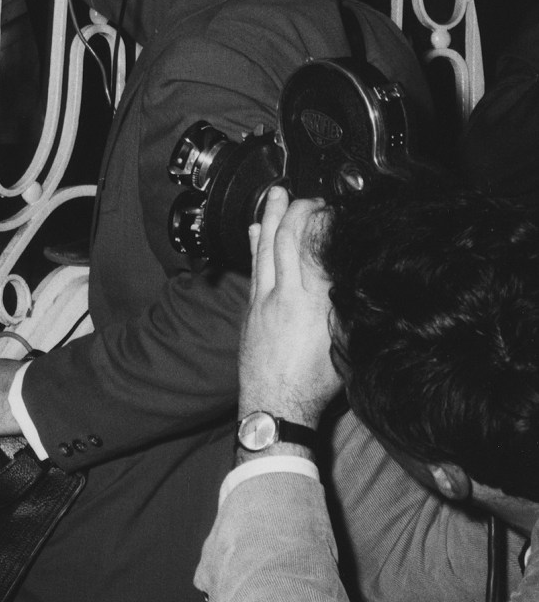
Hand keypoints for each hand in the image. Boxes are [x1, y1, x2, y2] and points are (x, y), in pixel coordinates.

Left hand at [238, 188, 343, 431]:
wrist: (273, 407)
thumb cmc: (313, 385)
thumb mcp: (343, 346)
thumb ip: (345, 310)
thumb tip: (351, 283)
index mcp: (310, 302)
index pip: (314, 248)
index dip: (320, 223)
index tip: (330, 208)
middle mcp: (284, 296)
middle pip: (286, 241)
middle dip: (292, 212)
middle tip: (300, 193)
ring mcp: (262, 302)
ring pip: (265, 251)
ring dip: (270, 219)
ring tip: (274, 197)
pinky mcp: (251, 311)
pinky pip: (254, 269)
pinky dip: (256, 246)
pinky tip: (256, 232)